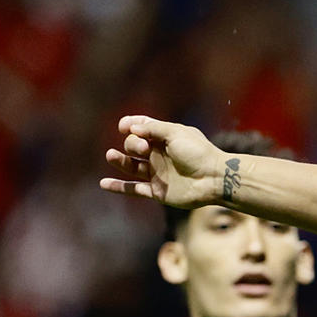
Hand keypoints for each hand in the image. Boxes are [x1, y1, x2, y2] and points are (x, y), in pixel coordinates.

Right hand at [100, 116, 226, 208]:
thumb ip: (154, 128)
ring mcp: (157, 173)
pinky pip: (134, 189)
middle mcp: (159, 154)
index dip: (130, 125)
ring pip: (131, 166)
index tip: (124, 125)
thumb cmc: (198, 152)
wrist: (213, 179)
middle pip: (133, 146)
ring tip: (110, 155)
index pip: (142, 128)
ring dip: (119, 161)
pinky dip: (119, 187)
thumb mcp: (176, 133)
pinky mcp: (157, 191)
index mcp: (165, 137)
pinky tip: (103, 183)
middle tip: (143, 147)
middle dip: (132, 144)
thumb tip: (132, 127)